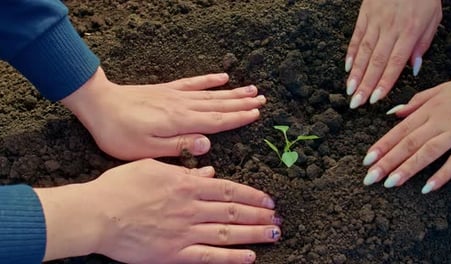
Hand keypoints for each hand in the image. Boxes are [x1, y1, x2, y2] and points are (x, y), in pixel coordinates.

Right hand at [35, 159, 280, 262]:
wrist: (97, 214)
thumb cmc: (120, 186)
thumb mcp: (153, 167)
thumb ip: (184, 170)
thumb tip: (209, 171)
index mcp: (187, 185)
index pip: (230, 190)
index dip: (253, 195)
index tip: (269, 199)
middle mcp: (192, 208)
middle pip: (234, 210)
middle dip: (260, 215)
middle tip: (278, 218)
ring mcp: (185, 232)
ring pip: (228, 232)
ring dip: (254, 233)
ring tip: (273, 234)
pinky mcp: (174, 253)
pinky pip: (209, 257)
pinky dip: (231, 258)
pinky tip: (249, 257)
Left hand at [61, 67, 265, 159]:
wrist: (99, 105)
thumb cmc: (120, 133)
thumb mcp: (147, 149)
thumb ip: (179, 146)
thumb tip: (208, 143)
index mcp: (181, 122)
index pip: (217, 121)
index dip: (238, 117)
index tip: (256, 113)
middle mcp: (183, 106)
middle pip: (219, 105)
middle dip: (241, 103)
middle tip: (262, 99)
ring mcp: (175, 96)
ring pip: (211, 94)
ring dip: (232, 92)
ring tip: (251, 89)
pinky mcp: (167, 90)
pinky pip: (193, 83)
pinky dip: (209, 80)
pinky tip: (222, 77)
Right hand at [345, 0, 441, 108]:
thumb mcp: (433, 17)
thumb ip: (423, 44)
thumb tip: (414, 68)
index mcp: (409, 32)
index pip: (395, 63)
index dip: (384, 82)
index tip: (375, 99)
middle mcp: (390, 29)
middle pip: (376, 62)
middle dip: (365, 85)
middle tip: (356, 103)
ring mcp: (375, 22)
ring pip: (363, 52)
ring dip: (355, 73)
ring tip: (349, 91)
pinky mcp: (365, 15)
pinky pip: (356, 37)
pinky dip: (350, 53)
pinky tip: (347, 68)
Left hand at [361, 75, 450, 192]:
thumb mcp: (441, 90)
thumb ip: (416, 102)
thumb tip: (393, 113)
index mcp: (429, 109)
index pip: (400, 130)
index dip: (382, 145)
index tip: (367, 160)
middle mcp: (440, 121)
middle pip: (409, 143)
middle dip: (387, 161)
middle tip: (370, 177)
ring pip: (427, 152)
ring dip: (407, 168)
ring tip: (390, 183)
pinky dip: (442, 175)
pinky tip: (427, 188)